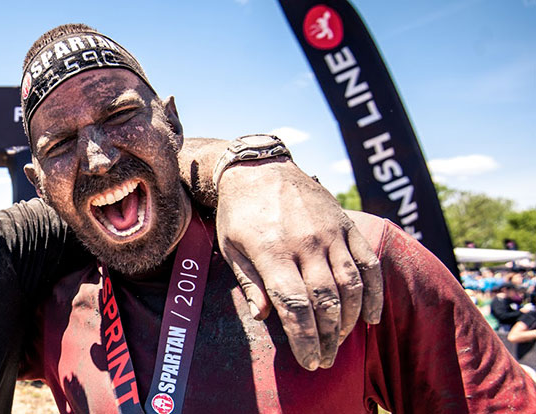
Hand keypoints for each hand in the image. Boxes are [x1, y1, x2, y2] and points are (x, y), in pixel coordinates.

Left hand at [214, 157, 382, 370]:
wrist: (260, 167)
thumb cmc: (240, 213)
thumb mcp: (231, 247)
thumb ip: (249, 283)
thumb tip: (263, 317)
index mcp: (272, 250)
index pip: (294, 305)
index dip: (304, 338)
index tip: (308, 361)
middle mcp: (305, 242)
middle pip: (325, 300)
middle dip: (327, 337)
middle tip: (325, 359)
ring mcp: (330, 233)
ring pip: (351, 285)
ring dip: (350, 320)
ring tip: (341, 342)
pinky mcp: (347, 225)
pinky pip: (368, 263)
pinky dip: (374, 293)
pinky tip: (371, 317)